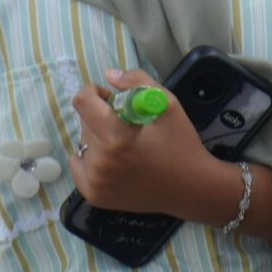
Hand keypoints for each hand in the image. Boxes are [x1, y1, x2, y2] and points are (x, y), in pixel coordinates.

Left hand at [69, 69, 227, 221]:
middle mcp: (101, 162)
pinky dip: (90, 159)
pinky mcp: (95, 195)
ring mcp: (96, 182)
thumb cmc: (182, 145)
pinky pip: (79, 166)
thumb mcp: (167, 104)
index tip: (111, 98)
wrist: (192, 189)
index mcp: (116, 138)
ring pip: (83, 144)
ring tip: (123, 145)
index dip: (94, 92)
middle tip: (125, 124)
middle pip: (84, 123)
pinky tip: (111, 160)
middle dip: (100, 117)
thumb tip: (109, 76)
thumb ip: (137, 82)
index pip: (82, 102)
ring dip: (97, 138)